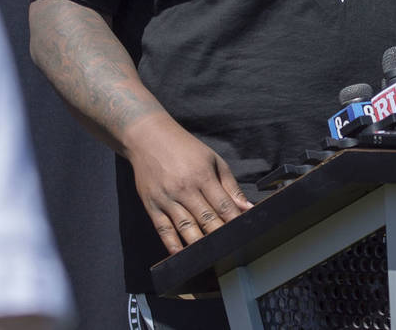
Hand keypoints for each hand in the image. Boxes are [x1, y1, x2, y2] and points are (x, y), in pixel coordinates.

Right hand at [122, 112, 252, 254]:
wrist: (148, 137)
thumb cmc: (184, 148)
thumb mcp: (212, 159)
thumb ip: (230, 185)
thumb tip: (247, 207)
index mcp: (202, 175)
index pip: (223, 206)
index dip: (235, 222)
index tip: (245, 234)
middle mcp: (184, 188)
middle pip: (207, 219)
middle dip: (220, 236)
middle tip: (232, 250)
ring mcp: (167, 198)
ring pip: (186, 227)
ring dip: (200, 245)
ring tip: (212, 257)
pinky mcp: (152, 205)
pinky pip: (163, 229)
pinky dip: (172, 244)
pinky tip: (182, 255)